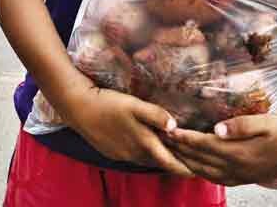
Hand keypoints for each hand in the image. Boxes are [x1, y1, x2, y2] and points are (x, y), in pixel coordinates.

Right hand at [65, 86, 193, 176]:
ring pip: (146, 160)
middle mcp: (134, 154)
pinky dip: (145, 154)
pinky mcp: (112, 152)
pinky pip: (134, 157)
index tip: (198, 172)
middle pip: (159, 163)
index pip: (169, 162)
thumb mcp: (134, 105)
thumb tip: (175, 125)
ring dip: (159, 159)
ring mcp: (122, 155)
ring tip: (173, 156)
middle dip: (174, 163)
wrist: (78, 108)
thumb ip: (155, 114)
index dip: (184, 168)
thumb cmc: (108, 104)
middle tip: (190, 163)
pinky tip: (147, 147)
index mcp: (143, 143)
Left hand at [164, 113, 276, 185]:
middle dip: (179, 150)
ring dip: (186, 162)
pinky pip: (216, 178)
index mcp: (240, 153)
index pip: (204, 146)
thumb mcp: (266, 122)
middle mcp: (238, 168)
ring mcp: (241, 176)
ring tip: (171, 151)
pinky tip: (194, 165)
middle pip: (200, 161)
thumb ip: (241, 125)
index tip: (169, 129)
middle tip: (161, 138)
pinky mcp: (245, 178)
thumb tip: (217, 129)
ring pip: (205, 172)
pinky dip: (201, 171)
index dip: (185, 138)